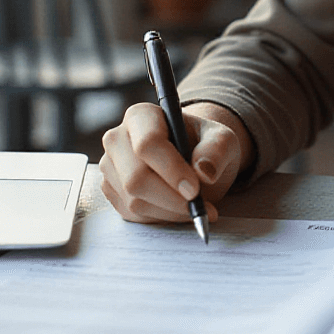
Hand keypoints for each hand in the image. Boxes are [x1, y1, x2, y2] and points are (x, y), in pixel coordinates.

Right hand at [99, 102, 249, 224]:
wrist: (194, 159)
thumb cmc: (205, 145)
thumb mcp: (223, 140)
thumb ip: (217, 150)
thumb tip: (204, 171)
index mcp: (141, 116)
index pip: (148, 144)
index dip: (171, 170)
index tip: (195, 189)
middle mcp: (118, 139)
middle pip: (136, 178)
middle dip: (171, 198)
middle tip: (199, 206)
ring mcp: (111, 167)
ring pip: (134, 201)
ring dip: (170, 211)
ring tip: (195, 207)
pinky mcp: (111, 191)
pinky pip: (132, 215)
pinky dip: (161, 218)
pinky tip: (177, 208)